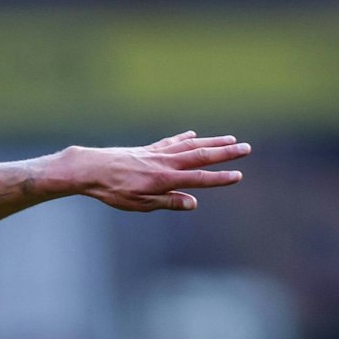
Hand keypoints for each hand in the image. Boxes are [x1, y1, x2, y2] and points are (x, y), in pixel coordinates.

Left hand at [69, 133, 249, 211]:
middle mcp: (165, 162)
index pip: (199, 179)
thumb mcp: (140, 204)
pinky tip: (193, 134)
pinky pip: (171, 142)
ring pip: (190, 145)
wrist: (92, 169)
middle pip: (201, 156)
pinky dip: (184, 138)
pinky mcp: (148, 149)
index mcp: (165, 179)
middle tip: (246, 148)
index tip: (238, 175)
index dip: (219, 178)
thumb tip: (193, 203)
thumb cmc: (114, 191)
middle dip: (225, 153)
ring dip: (212, 141)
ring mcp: (158, 153)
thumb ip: (168, 202)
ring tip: (230, 138)